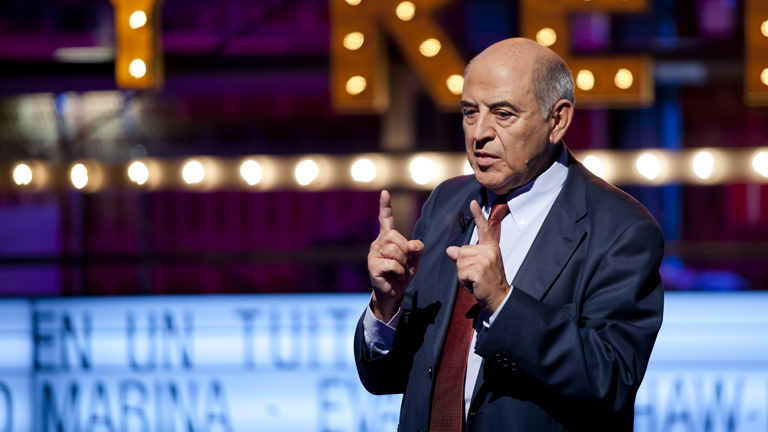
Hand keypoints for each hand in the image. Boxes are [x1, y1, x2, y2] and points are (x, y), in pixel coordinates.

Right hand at [368, 190, 424, 322]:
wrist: (393, 294)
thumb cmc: (402, 275)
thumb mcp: (414, 261)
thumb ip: (417, 250)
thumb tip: (412, 244)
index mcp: (387, 239)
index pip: (385, 219)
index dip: (385, 206)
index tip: (385, 192)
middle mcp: (378, 243)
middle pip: (395, 235)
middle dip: (405, 250)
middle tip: (404, 263)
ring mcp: (373, 253)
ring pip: (394, 249)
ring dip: (403, 263)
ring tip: (400, 271)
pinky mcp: (373, 265)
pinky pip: (392, 263)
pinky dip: (400, 271)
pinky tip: (397, 276)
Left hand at [446, 200, 509, 311]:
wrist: (499, 298)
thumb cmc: (488, 281)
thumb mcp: (478, 265)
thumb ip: (465, 256)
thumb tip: (450, 249)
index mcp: (490, 247)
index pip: (483, 228)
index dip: (478, 215)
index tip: (472, 202)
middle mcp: (489, 251)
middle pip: (461, 251)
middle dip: (463, 266)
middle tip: (476, 275)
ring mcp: (485, 260)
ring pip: (459, 263)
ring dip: (463, 275)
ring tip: (476, 280)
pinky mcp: (479, 270)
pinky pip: (461, 273)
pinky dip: (464, 282)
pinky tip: (474, 284)